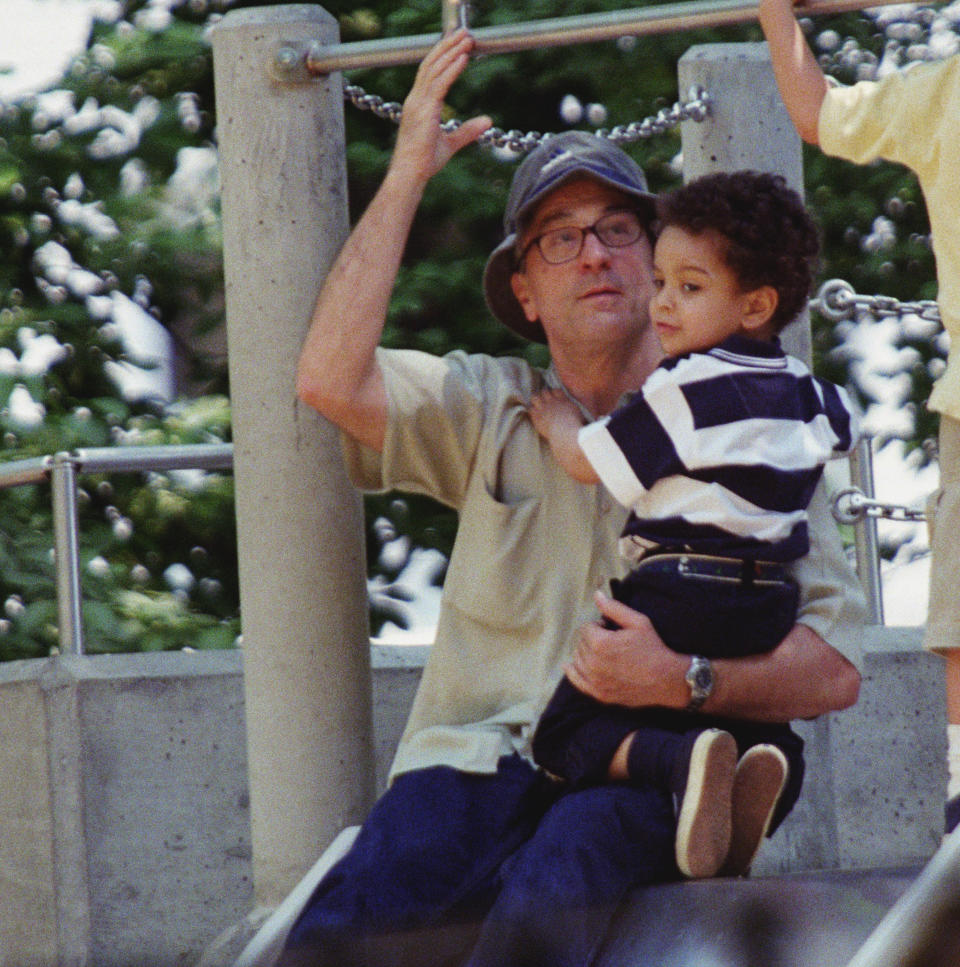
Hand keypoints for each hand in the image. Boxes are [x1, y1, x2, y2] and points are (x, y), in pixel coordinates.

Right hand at [390, 29, 491, 185]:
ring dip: (452, 51)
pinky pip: (440, 84)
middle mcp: (416, 99)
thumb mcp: (451, 143)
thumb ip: (468, 130)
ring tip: (467, 39)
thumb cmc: (424, 162)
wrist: (410, 173)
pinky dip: (452, 69)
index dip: (443, 56)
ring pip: (435, 69)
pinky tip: (464, 58)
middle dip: (448, 46)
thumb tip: (488, 121)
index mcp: (418, 104)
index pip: (430, 72)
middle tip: (465, 33)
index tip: (457, 44)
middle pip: (431, 64)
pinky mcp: (424, 110)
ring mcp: (418, 103)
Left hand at [528, 388, 583, 439]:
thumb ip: (575, 410)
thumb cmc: (575, 426)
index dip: (554, 393)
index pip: (556, 390)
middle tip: (544, 401)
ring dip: (535, 400)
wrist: (565, 433)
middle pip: (544, 391)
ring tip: (537, 406)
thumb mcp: (580, 415)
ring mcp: (543, 408)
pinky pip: (530, 409)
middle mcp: (552, 401)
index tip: (554, 397)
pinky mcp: (536, 416)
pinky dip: (532, 411)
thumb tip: (578, 411)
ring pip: (535, 397)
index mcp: (564, 400)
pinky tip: (534, 415)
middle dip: (543, 395)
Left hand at [565, 591, 686, 707]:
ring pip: (577, 659)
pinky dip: (573, 671)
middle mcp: (594, 664)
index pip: (585, 628)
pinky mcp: (599, 693)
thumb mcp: (638, 622)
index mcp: (601, 644)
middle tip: (610, 640)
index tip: (611, 629)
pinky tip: (571, 665)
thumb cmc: (653, 648)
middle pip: (580, 643)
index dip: (599, 625)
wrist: (667, 680)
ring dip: (586, 653)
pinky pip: (576, 680)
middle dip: (592, 638)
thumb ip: (613, 608)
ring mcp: (595, 681)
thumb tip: (596, 595)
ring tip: (604, 652)